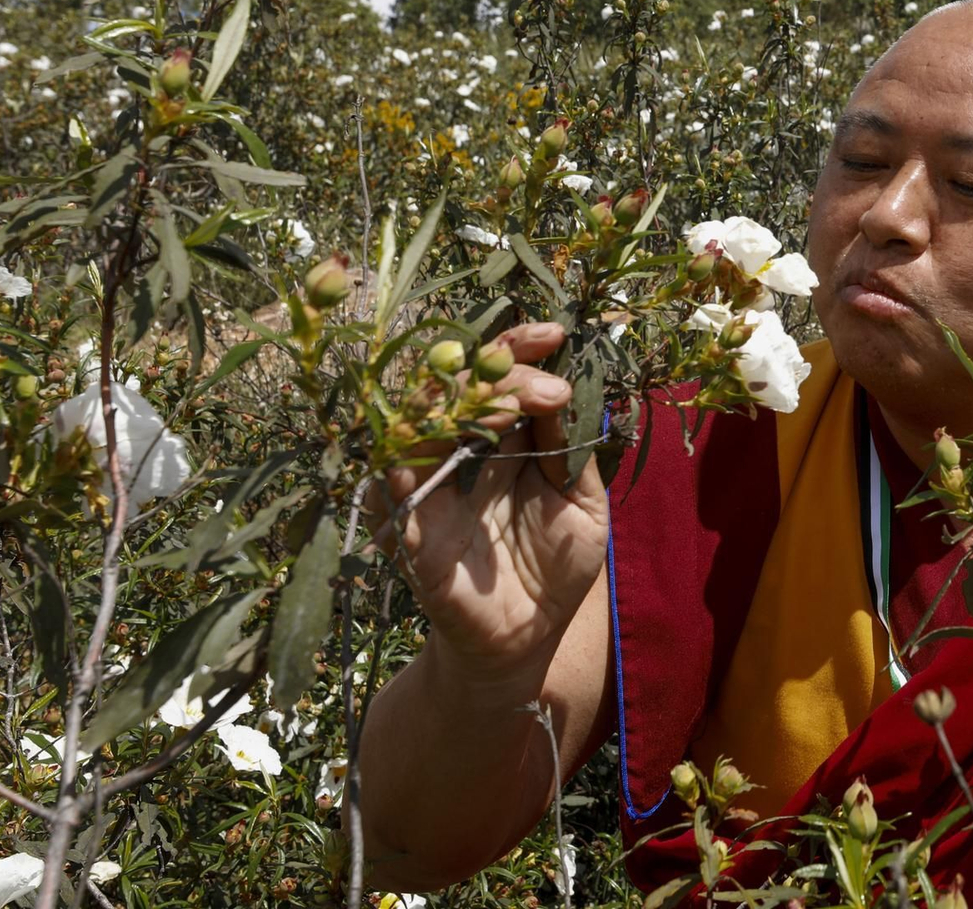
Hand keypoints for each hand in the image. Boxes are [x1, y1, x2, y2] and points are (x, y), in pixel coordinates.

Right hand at [366, 322, 608, 684]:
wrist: (528, 639)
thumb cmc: (556, 568)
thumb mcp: (583, 504)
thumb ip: (573, 451)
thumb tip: (569, 389)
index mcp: (500, 439)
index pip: (498, 375)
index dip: (520, 348)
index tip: (556, 333)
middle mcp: (457, 452)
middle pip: (455, 384)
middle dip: (500, 370)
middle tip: (549, 385)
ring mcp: (427, 487)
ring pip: (418, 420)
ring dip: (460, 404)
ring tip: (512, 405)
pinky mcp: (406, 530)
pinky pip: (389, 488)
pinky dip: (403, 461)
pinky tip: (432, 440)